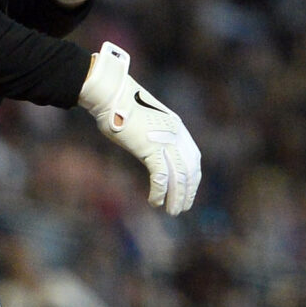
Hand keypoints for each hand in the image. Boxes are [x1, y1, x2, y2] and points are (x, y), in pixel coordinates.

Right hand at [78, 43, 200, 214]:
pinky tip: (154, 202)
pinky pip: (161, 176)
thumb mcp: (143, 120)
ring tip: (172, 211)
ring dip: (176, 197)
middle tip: (182, 208)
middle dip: (187, 192)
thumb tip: (145, 144)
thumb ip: (151, 133)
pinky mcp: (151, 148)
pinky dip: (159, 192)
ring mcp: (165, 141)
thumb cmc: (119, 105)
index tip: (189, 191)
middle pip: (189, 170)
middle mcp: (176, 135)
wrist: (111, 94)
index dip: (192, 178)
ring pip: (178, 177)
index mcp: (176, 127)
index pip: (193, 158)